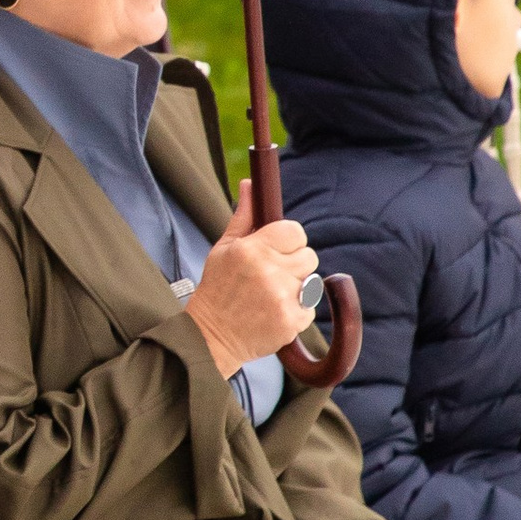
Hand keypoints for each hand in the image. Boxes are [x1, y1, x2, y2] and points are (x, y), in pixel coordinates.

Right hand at [185, 183, 321, 377]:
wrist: (210, 336)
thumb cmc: (217, 289)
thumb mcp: (224, 248)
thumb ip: (244, 216)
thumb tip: (251, 183)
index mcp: (252, 249)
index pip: (295, 231)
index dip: (289, 239)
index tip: (278, 248)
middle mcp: (269, 272)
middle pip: (308, 255)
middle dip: (293, 263)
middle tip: (272, 274)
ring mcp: (282, 298)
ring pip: (310, 281)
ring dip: (295, 287)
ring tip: (270, 294)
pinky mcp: (290, 321)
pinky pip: (309, 307)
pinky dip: (296, 310)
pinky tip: (273, 311)